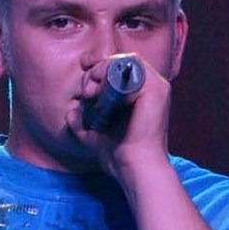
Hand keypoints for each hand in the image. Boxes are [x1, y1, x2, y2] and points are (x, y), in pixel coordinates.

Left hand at [65, 54, 172, 181]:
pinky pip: (133, 66)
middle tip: (86, 92)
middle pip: (119, 63)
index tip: (83, 75)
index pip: (118, 69)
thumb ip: (83, 121)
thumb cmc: (119, 155)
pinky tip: (100, 91)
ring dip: (103, 70)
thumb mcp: (94, 135)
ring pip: (125, 61)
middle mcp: (151, 88)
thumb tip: (71, 110)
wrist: (134, 168)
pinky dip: (112, 73)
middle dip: (96, 72)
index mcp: (140, 96)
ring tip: (91, 92)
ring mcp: (156, 87)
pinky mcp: (157, 89)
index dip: (98, 68)